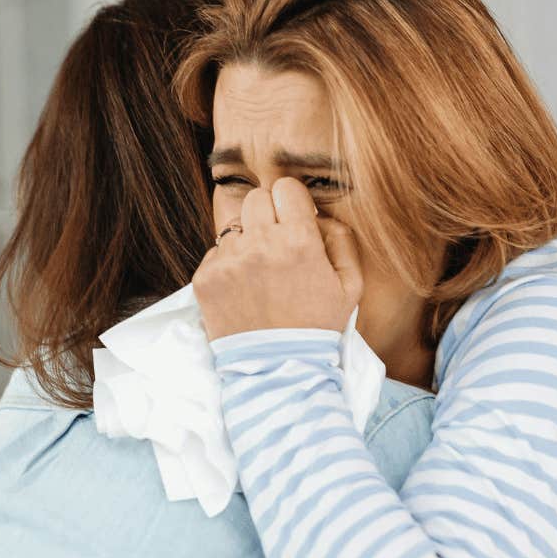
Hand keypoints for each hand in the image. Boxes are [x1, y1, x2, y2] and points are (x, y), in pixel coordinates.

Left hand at [192, 177, 364, 340]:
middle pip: (257, 198)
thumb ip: (342, 240)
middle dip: (268, 214)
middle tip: (277, 242)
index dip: (292, 201)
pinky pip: (216, 253)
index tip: (294, 219)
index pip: (286, 187)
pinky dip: (228, 265)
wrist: (279, 369)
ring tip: (260, 274)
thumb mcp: (350, 286)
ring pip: (235, 227)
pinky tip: (244, 289)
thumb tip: (319, 215)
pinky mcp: (206, 279)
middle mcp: (260, 244)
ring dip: (247, 242)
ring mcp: (229, 261)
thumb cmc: (318, 328)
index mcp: (298, 241)